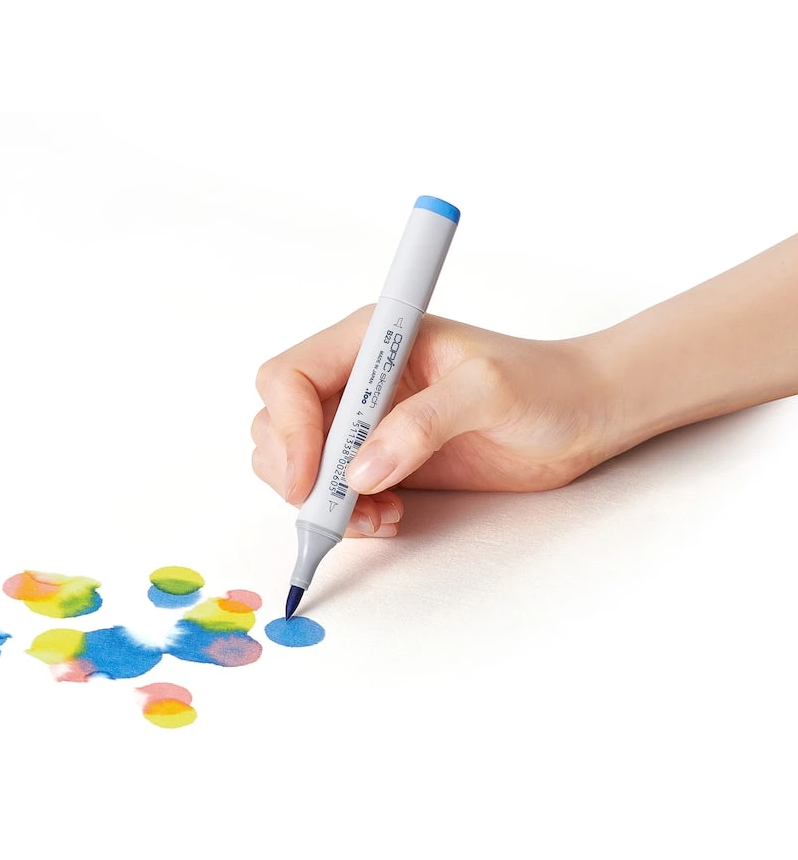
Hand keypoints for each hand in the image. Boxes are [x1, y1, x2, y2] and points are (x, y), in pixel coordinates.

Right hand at [251, 307, 612, 536]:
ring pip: (297, 464)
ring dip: (320, 502)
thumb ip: (425, 423)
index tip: (310, 481)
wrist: (581, 416)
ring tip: (376, 517)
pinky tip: (389, 518)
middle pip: (278, 424)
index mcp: (372, 341)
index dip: (288, 429)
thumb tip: (360, 471)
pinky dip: (345, 516)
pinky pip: (332, 493)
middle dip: (298, 473)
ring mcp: (365, 422)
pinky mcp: (381, 460)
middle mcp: (357, 379)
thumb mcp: (489, 391)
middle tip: (342, 510)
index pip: (289, 377)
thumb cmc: (544, 385)